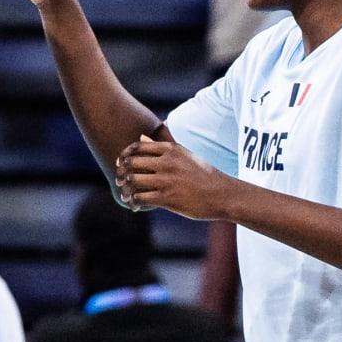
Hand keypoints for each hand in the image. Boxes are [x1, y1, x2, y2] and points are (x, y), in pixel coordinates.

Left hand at [116, 136, 237, 219]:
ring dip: (125, 188)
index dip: (125, 155)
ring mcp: (166, 180)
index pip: (138, 147)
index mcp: (171, 150)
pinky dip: (133, 201)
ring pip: (133, 181)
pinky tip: (133, 204)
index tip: (120, 163)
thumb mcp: (185, 156)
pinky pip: (140, 198)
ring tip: (124, 193)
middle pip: (132, 163)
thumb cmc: (203, 175)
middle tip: (119, 179)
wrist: (222, 195)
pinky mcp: (167, 198)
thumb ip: (161, 148)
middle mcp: (167, 163)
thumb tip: (140, 137)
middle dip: (121, 172)